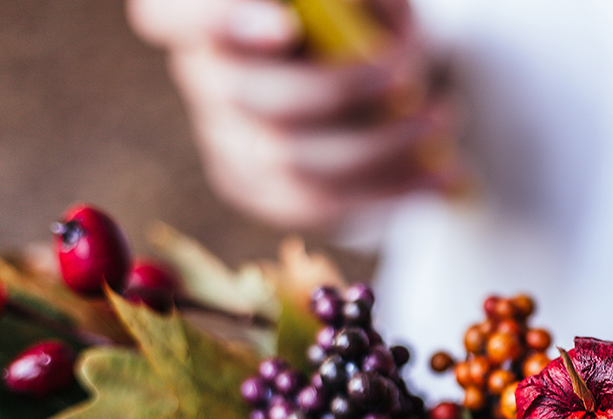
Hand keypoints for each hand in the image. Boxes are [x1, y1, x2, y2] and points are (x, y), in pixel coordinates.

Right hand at [128, 0, 460, 230]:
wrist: (363, 88)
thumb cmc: (353, 19)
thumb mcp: (365, 3)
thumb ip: (360, 5)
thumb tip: (381, 25)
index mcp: (202, 15)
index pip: (169, 15)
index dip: (218, 21)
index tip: (285, 26)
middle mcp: (204, 75)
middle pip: (251, 95)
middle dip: (340, 89)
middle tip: (405, 75)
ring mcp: (228, 141)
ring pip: (293, 160)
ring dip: (382, 144)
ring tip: (442, 120)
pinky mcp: (265, 192)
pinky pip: (325, 204)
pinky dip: (394, 189)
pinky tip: (443, 173)